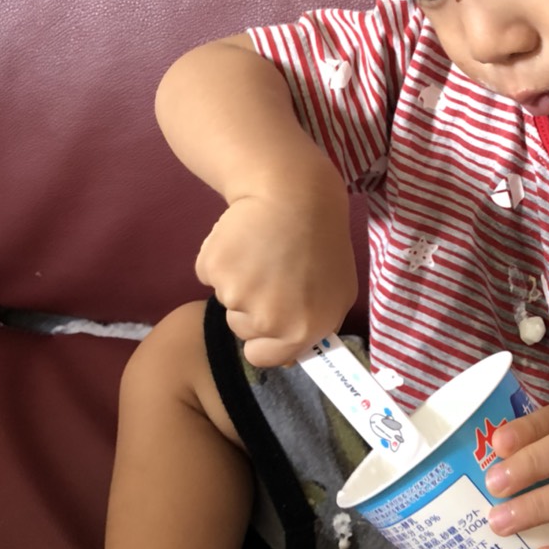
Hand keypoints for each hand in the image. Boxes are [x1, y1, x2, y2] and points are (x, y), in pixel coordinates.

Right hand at [195, 180, 357, 367]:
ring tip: (262, 249)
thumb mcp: (338, 291)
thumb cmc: (322, 239)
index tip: (270, 315)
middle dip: (251, 306)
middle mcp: (269, 321)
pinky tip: (243, 239)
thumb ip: (315, 327)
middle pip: (240, 328)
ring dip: (239, 278)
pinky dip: (221, 259)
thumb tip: (290, 354)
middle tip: (272, 270)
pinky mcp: (213, 269)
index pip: (263, 357)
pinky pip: (210, 274)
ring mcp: (237, 295)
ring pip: (226, 299)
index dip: (264, 338)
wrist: (293, 191)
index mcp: (303, 331)